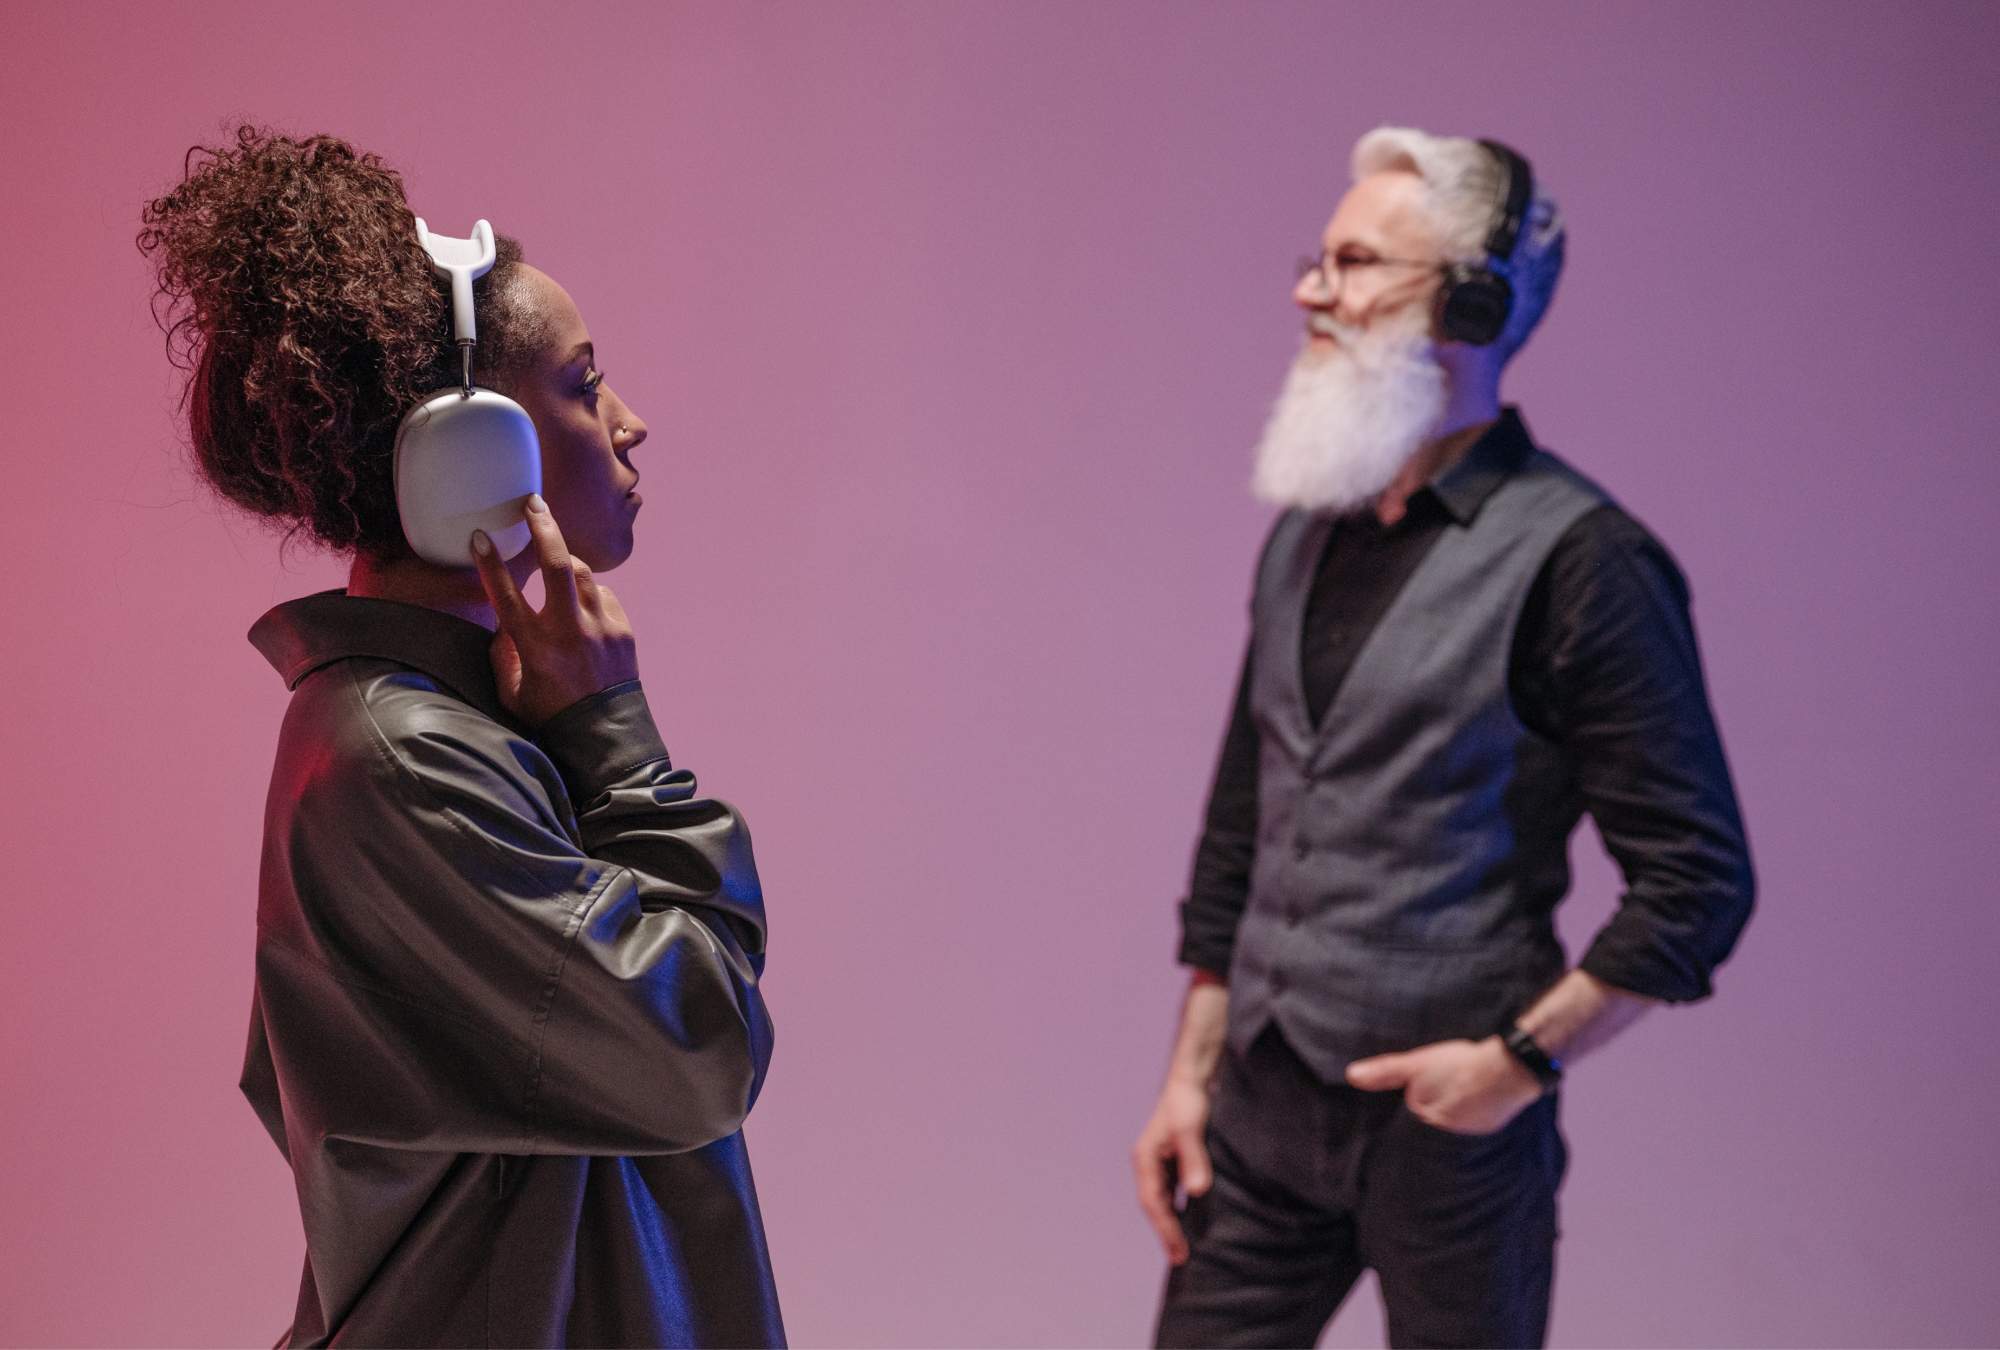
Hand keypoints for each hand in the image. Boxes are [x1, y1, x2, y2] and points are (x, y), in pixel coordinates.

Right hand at [470, 495, 639, 727]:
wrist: (606, 735)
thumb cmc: (552, 714)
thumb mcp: (512, 692)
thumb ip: (502, 655)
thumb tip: (501, 627)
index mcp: (535, 645)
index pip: (506, 595)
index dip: (490, 563)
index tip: (480, 536)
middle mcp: (569, 630)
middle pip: (557, 564)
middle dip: (544, 527)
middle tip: (532, 503)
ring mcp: (601, 627)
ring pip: (583, 573)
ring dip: (566, 563)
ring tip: (555, 561)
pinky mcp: (623, 629)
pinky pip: (602, 596)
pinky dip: (589, 596)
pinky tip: (582, 610)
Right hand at [1132, 1076, 1212, 1264]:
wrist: (1191, 1079)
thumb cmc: (1186, 1101)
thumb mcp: (1189, 1130)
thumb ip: (1193, 1159)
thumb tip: (1196, 1191)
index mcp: (1145, 1159)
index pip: (1152, 1202)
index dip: (1165, 1228)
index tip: (1178, 1250)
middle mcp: (1149, 1164)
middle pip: (1155, 1205)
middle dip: (1167, 1231)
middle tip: (1181, 1259)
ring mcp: (1161, 1162)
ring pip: (1164, 1200)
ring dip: (1173, 1223)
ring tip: (1185, 1248)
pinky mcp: (1174, 1160)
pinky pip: (1175, 1191)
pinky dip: (1182, 1208)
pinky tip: (1194, 1221)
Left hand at [1344, 1036, 1542, 1135]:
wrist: (1510, 1070)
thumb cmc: (1460, 1066)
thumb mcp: (1418, 1063)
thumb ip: (1386, 1072)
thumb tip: (1351, 1075)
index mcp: (1426, 1120)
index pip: (1408, 1123)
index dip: (1406, 1112)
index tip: (1406, 1106)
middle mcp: (1447, 1136)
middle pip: (1429, 1128)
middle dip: (1427, 1119)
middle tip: (1433, 1100)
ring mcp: (1470, 1136)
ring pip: (1451, 1129)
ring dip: (1449, 1119)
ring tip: (1450, 1101)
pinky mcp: (1490, 1131)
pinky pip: (1472, 1127)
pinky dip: (1470, 1118)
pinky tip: (1472, 1103)